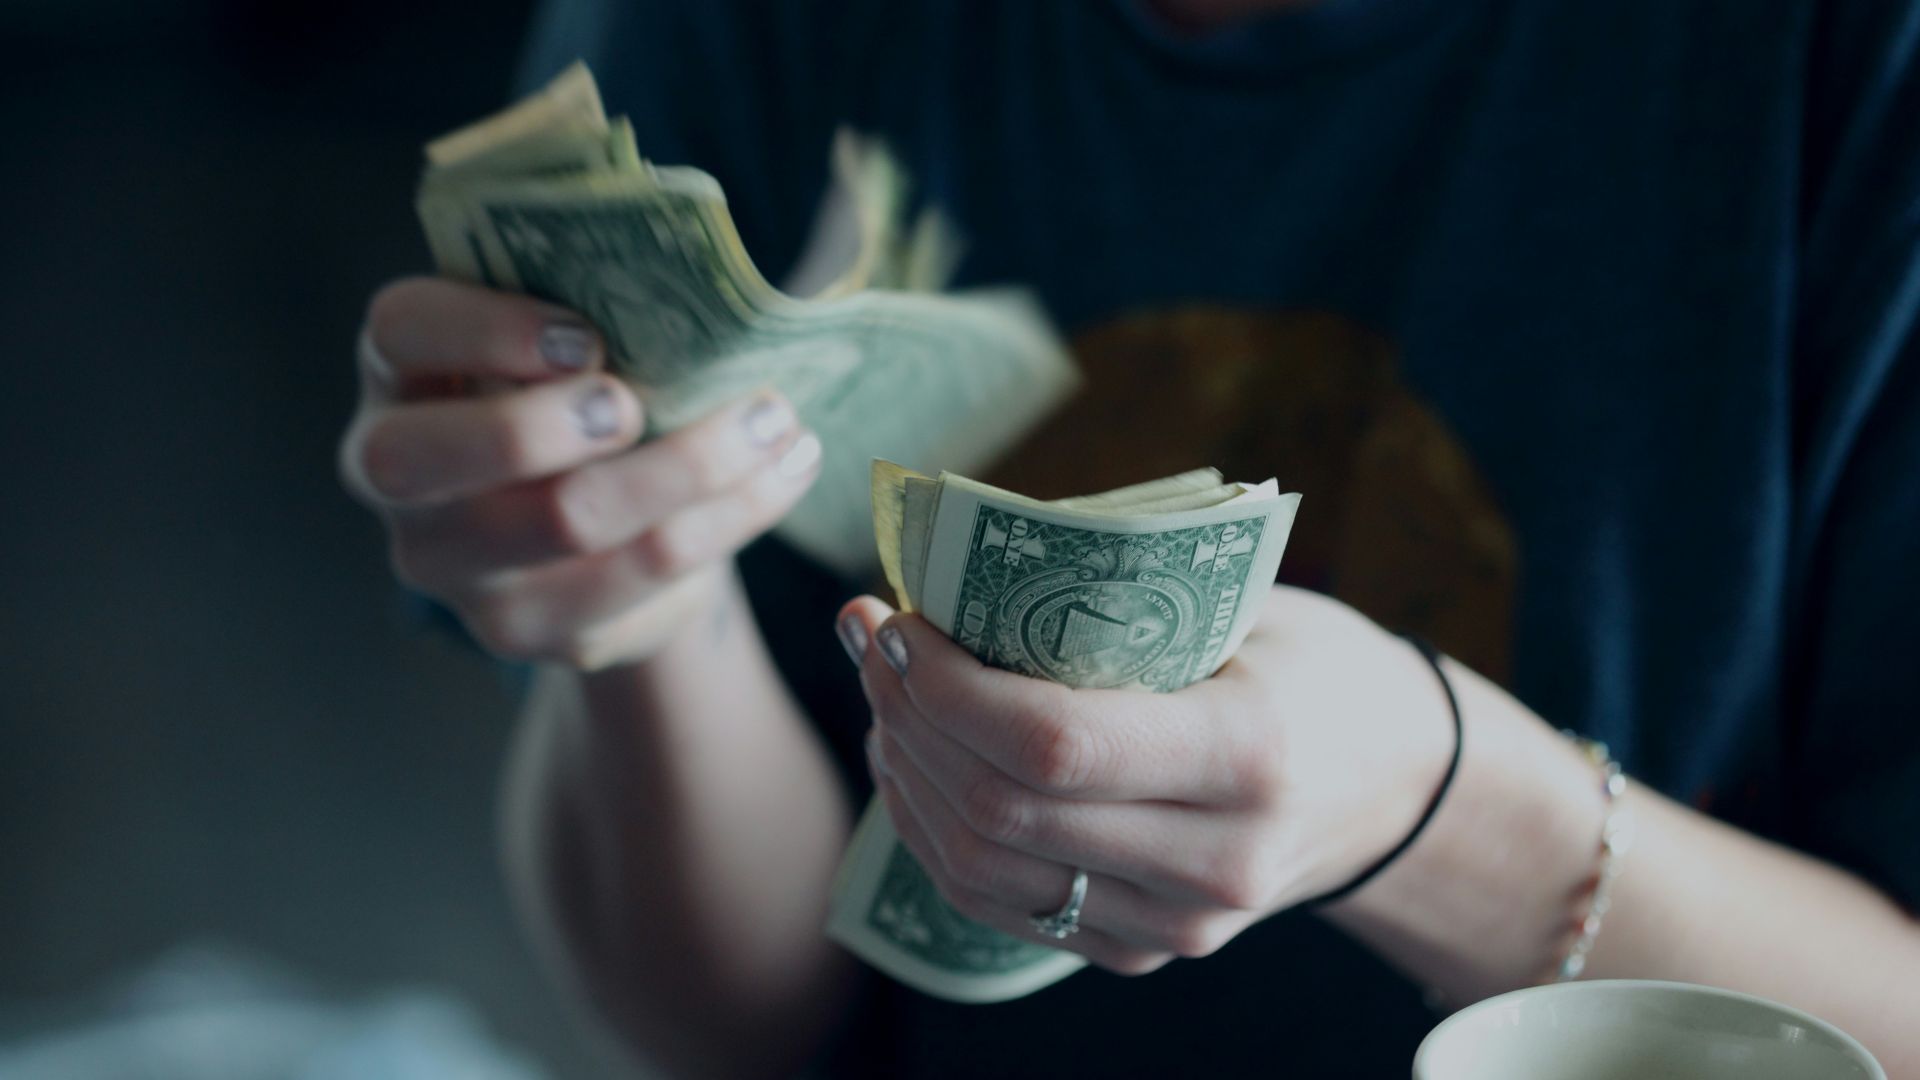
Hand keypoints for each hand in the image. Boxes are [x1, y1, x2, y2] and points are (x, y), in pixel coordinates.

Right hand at [341, 277, 820, 668]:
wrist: (602, 522)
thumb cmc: (582, 391)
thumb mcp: (567, 336)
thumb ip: (593, 300)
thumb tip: (700, 280)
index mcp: (401, 373)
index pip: (401, 331)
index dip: (484, 329)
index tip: (585, 336)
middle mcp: (398, 477)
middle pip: (434, 458)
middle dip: (547, 423)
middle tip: (638, 403)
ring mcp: (457, 568)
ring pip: (566, 523)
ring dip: (689, 466)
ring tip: (775, 421)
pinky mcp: (533, 629)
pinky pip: (642, 578)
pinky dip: (730, 517)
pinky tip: (783, 472)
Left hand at [838, 585, 1454, 974]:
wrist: (1395, 786)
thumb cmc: (1314, 666)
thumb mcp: (1246, 607)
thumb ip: (1118, 599)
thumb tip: (954, 567)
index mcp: (1249, 755)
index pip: (1053, 744)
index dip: (946, 686)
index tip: (896, 619)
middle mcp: (1215, 861)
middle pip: (1000, 810)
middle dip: (907, 716)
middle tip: (869, 637)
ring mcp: (1178, 924)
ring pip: (982, 869)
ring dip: (906, 774)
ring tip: (883, 693)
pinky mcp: (1144, 951)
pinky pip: (1000, 905)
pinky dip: (935, 831)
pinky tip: (914, 761)